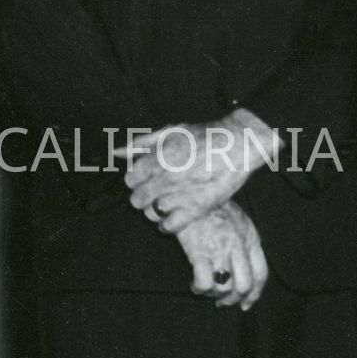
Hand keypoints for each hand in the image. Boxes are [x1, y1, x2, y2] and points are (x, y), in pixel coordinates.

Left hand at [125, 112, 277, 234]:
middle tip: (154, 189)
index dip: (136, 178)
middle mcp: (167, 179)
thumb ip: (143, 143)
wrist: (238, 144)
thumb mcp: (172, 131)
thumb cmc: (205, 135)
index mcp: (158, 159)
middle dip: (142, 195)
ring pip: (150, 213)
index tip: (144, 177)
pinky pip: (169, 226)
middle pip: (137, 199)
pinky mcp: (196, 209)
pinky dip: (166, 224)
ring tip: (165, 200)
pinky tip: (171, 215)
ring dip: (154, 209)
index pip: (130, 179)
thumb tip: (117, 152)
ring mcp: (181, 196)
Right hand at [173, 203, 268, 309]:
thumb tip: (245, 270)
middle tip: (222, 302)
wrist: (189, 192)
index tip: (245, 304)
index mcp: (250, 237)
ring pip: (225, 287)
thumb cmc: (211, 208)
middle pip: (244, 285)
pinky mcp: (199, 251)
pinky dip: (200, 289)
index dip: (254, 294)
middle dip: (234, 300)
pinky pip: (205, 283)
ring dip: (215, 296)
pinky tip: (194, 284)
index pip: (261, 274)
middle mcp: (238, 245)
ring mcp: (219, 248)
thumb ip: (245, 242)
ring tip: (206, 291)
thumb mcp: (237, 220)